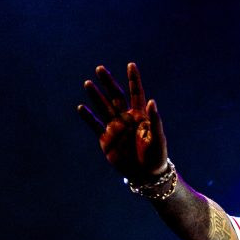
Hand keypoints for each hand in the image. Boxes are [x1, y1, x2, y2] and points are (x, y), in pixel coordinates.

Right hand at [77, 62, 168, 184]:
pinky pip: (95, 126)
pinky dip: (88, 117)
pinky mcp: (106, 140)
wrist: (146, 175)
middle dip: (108, 83)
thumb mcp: (158, 137)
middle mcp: (126, 118)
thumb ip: (155, 120)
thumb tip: (151, 101)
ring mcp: (115, 128)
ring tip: (88, 83)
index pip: (136, 93)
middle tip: (100, 68)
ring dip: (96, 96)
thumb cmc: (156, 156)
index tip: (131, 65)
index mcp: (140, 115)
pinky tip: (81, 107)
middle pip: (115, 96)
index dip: (133, 79)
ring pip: (103, 108)